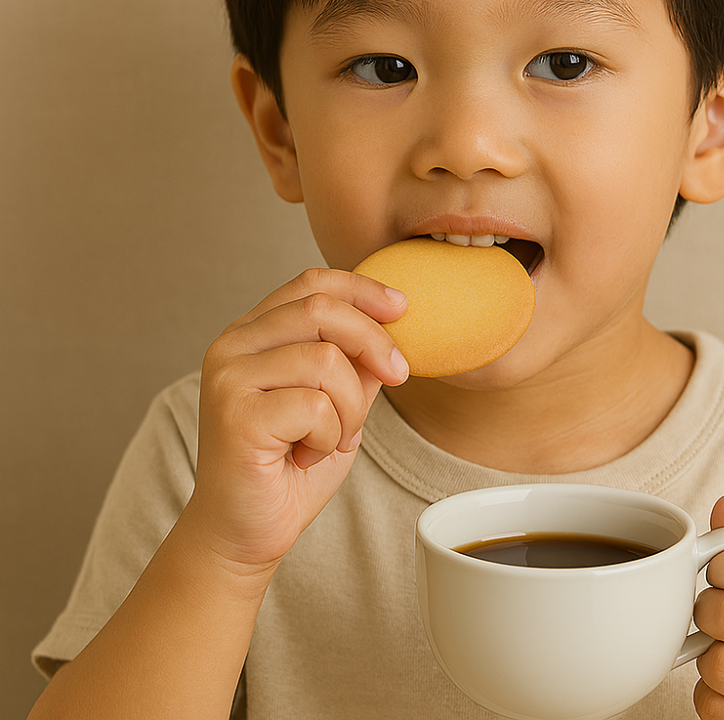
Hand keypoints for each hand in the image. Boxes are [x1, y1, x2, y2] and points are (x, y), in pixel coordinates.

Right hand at [184, 268, 408, 576]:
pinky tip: (308, 455)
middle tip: (398, 377)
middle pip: (322, 310)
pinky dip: (330, 435)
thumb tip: (394, 321)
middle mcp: (233, 345)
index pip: (312, 283)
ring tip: (333, 437)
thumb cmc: (290, 466)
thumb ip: (355, 361)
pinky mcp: (235, 414)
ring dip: (351, 407)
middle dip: (374, 343)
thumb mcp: (337, 401)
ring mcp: (228, 377)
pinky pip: (315, 405)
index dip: (363, 289)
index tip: (402, 308)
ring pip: (327, 360)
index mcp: (253, 332)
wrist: (245, 533)